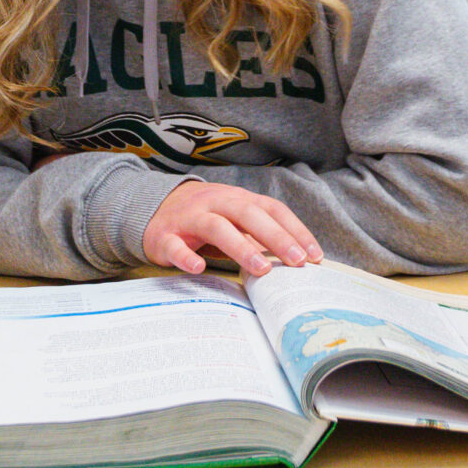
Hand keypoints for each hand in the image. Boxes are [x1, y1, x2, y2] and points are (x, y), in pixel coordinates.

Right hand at [142, 181, 321, 275]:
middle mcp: (216, 203)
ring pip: (216, 227)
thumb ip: (259, 234)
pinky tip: (199, 268)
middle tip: (297, 261)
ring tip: (262, 269)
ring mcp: (190, 218)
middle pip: (248, 214)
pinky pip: (175, 245)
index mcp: (237, 198)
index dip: (294, 230)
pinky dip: (186, 257)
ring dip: (240, 247)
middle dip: (275, 237)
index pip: (272, 209)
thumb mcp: (234, 219)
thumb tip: (296, 258)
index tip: (314, 255)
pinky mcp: (166, 236)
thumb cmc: (205, 217)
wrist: (154, 207)